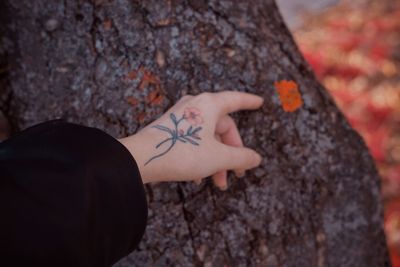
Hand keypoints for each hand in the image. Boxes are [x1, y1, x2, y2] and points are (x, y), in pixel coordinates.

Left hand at [118, 91, 262, 189]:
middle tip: (235, 174)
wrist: (141, 158)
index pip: (235, 99)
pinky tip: (197, 177)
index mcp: (209, 105)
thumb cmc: (181, 152)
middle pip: (222, 127)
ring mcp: (181, 116)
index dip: (249, 101)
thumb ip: (240, 157)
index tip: (260, 102)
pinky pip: (193, 140)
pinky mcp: (170, 128)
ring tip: (217, 182)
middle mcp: (195, 106)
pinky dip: (201, 156)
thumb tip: (256, 158)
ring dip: (216, 159)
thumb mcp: (217, 157)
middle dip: (231, 153)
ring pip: (208, 137)